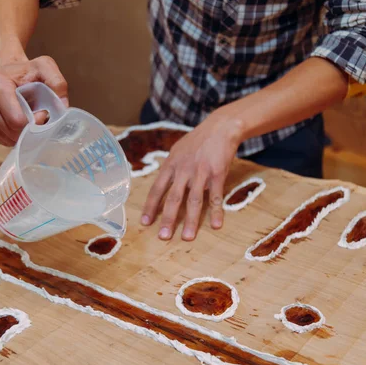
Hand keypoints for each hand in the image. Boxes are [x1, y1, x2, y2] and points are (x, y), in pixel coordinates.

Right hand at [0, 55, 67, 145]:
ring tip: (24, 117)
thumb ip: (58, 83)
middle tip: (35, 117)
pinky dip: (10, 136)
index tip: (42, 113)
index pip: (17, 120)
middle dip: (28, 129)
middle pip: (11, 131)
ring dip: (20, 133)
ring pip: (5, 138)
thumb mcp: (44, 67)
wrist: (6, 71)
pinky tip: (14, 123)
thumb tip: (62, 107)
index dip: (35, 122)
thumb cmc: (26, 72)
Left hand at [140, 113, 242, 240]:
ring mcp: (201, 172)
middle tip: (163, 237)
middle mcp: (184, 170)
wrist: (220, 127)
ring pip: (194, 200)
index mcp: (171, 165)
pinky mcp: (218, 174)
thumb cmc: (198, 140)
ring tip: (187, 237)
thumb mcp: (178, 150)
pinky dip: (216, 211)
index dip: (150, 207)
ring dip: (190, 220)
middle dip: (167, 219)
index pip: (157, 189)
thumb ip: (170, 168)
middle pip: (173, 198)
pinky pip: (216, 196)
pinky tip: (216, 225)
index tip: (145, 222)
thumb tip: (162, 184)